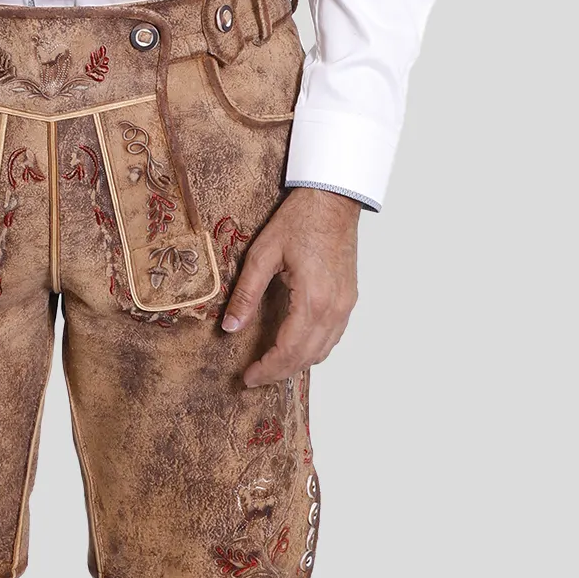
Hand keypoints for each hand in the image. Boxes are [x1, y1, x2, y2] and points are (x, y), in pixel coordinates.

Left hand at [221, 187, 360, 387]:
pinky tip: (295, 347)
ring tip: (270, 366)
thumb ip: (246, 293)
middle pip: (306, 358)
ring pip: (323, 352)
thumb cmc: (299, 220)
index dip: (267, 369)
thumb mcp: (263, 253)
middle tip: (254, 377)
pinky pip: (333, 337)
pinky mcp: (349, 299)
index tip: (247, 378)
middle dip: (279, 372)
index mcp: (312, 299)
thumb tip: (229, 326)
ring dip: (297, 364)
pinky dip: (313, 350)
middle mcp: (334, 309)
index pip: (289, 351)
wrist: (333, 199)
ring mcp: (345, 306)